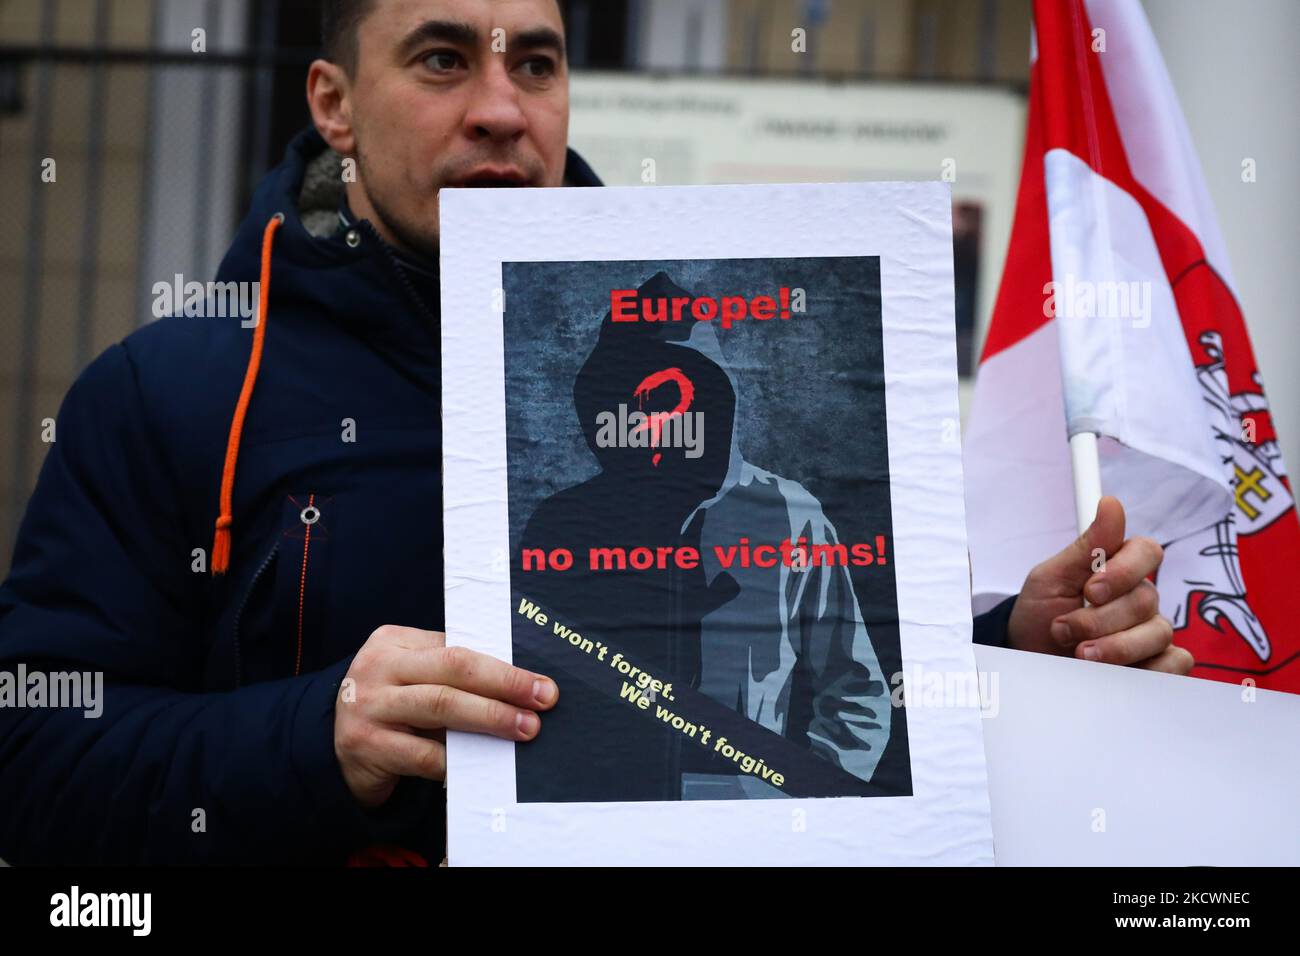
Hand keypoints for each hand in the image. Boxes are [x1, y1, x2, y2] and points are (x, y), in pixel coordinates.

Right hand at [334, 625, 558, 807]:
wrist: (329, 749)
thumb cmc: (390, 708)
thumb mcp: (411, 679)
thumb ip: (448, 675)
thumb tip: (518, 686)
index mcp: (394, 641)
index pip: (457, 646)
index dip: (502, 662)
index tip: (540, 679)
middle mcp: (378, 667)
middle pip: (454, 667)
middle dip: (505, 682)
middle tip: (543, 698)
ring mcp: (369, 705)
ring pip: (441, 705)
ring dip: (490, 717)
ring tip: (525, 728)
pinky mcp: (366, 745)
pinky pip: (424, 754)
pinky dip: (457, 761)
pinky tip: (483, 766)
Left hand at [1006, 496, 1192, 673]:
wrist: (1027, 660)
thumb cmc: (1038, 615)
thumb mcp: (1051, 578)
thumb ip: (1086, 545)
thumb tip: (1112, 503)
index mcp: (1118, 569)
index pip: (1148, 552)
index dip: (1124, 571)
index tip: (1090, 589)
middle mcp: (1140, 599)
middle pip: (1147, 599)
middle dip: (1099, 619)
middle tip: (1064, 628)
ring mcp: (1151, 633)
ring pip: (1159, 633)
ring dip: (1115, 647)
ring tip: (1079, 654)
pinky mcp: (1157, 666)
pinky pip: (1176, 664)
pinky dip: (1147, 669)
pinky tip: (1116, 673)